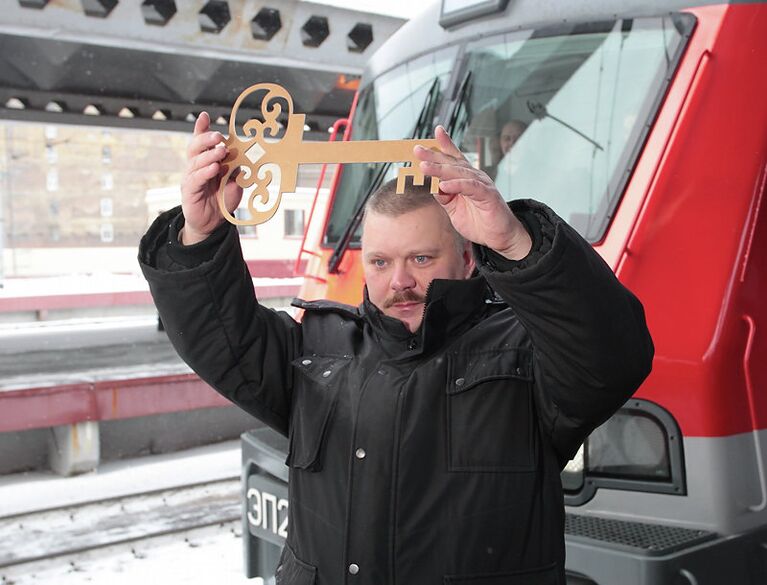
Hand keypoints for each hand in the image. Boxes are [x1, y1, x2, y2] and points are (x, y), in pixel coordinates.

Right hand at [180, 112, 242, 244]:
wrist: (213, 223)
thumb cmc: (223, 199)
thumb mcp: (234, 183)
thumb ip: (236, 171)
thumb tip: (244, 158)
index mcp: (206, 160)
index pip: (201, 141)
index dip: (201, 128)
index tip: (204, 115)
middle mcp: (195, 166)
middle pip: (195, 147)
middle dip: (206, 139)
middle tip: (219, 136)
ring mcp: (191, 178)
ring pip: (196, 162)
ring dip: (209, 155)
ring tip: (221, 151)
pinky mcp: (189, 191)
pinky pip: (195, 179)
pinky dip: (205, 172)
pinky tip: (214, 168)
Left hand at [414, 126, 531, 259]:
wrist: (499, 236)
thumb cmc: (479, 221)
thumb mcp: (454, 208)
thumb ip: (443, 196)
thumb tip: (431, 185)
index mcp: (465, 178)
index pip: (454, 158)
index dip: (445, 144)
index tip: (435, 131)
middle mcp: (474, 177)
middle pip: (452, 163)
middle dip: (434, 156)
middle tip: (418, 150)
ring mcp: (482, 184)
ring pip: (459, 173)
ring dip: (440, 169)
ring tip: (424, 167)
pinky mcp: (488, 195)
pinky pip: (471, 187)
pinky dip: (457, 185)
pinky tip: (444, 185)